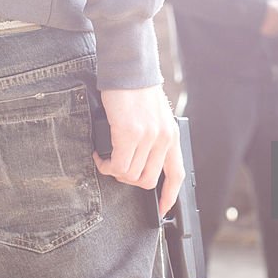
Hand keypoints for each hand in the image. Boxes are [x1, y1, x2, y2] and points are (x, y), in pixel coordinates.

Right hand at [92, 85, 184, 216]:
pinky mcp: (128, 134)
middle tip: (117, 169)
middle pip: (147, 180)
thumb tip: (140, 160)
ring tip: (106, 159)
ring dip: (115, 172)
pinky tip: (100, 156)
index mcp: (171, 135)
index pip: (177, 174)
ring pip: (130, 175)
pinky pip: (117, 165)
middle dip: (129, 181)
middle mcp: (162, 139)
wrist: (129, 69)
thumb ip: (154, 137)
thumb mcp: (155, 116)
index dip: (169, 195)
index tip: (162, 208)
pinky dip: (106, 165)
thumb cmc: (137, 90)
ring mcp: (147, 138)